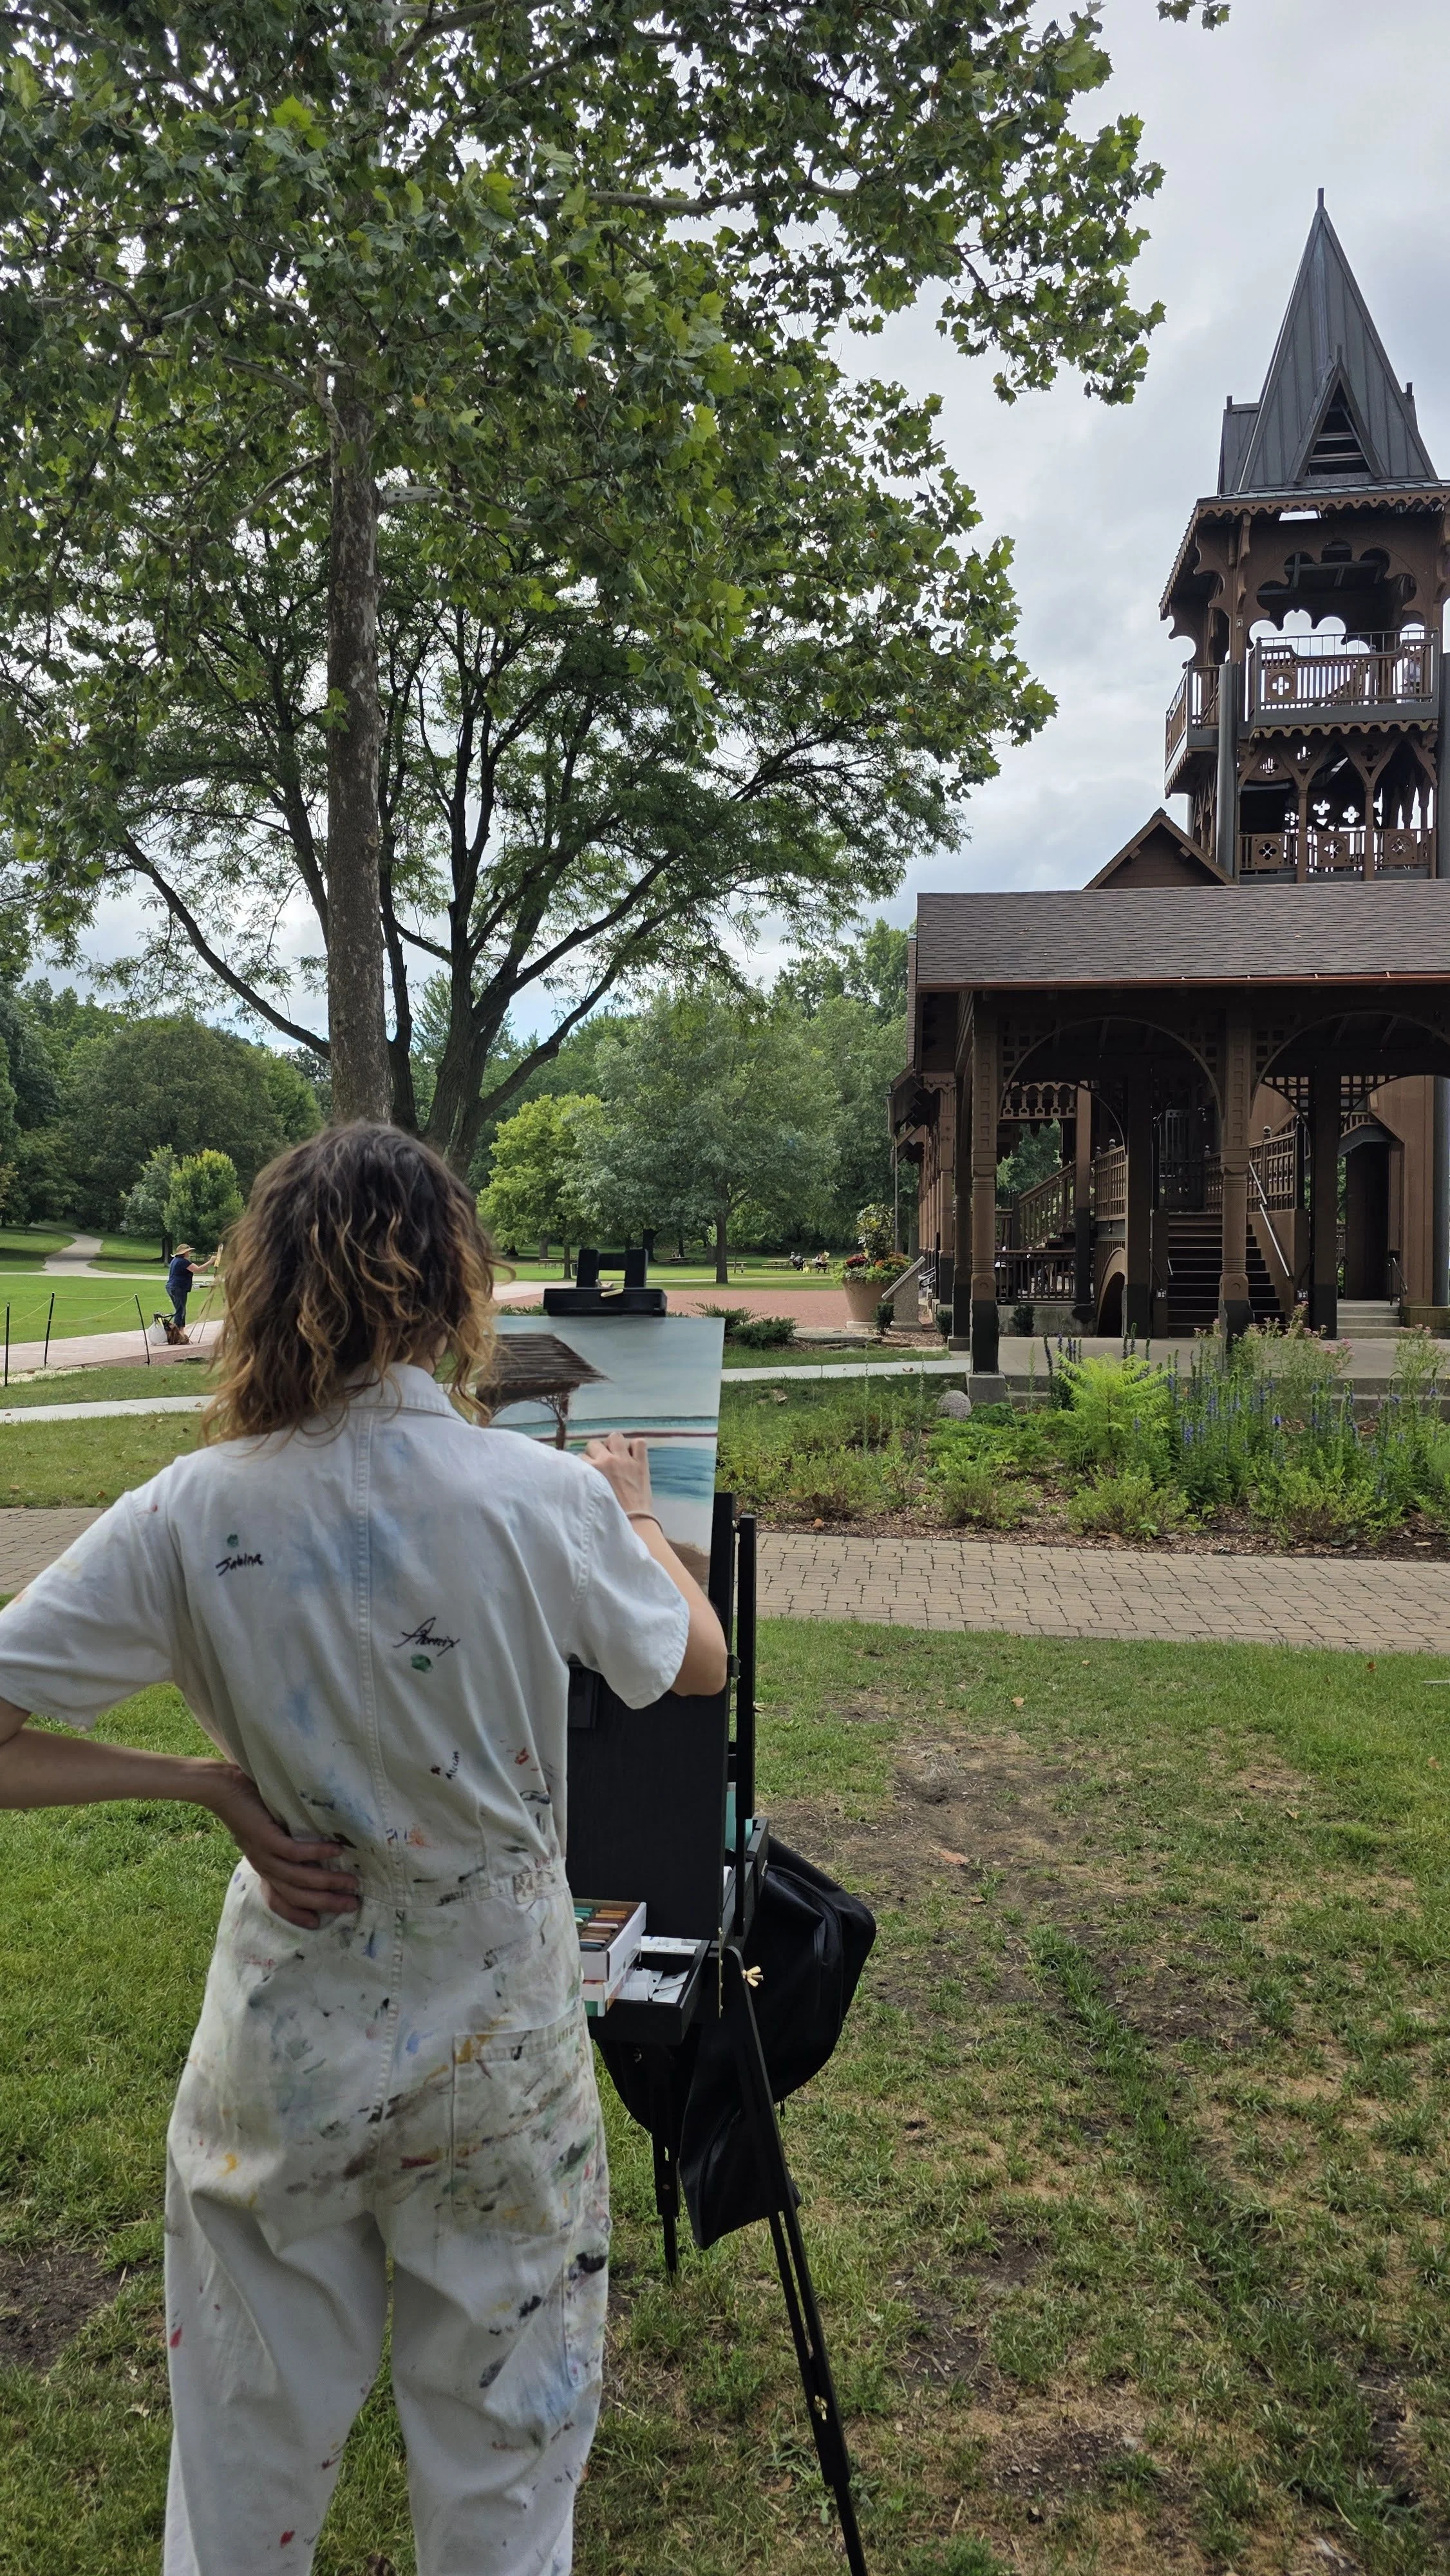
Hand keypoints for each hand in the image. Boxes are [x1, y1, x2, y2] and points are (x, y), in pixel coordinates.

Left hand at [201, 1763, 359, 1929]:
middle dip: (326, 1902)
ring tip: (351, 1882)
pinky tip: (337, 1850)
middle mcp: (264, 1867)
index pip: (279, 1900)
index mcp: (264, 1868)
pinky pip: (295, 1852)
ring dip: (328, 1882)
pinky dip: (318, 1852)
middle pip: (297, 1894)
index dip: (297, 1914)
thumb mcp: (264, 1833)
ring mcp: (264, 1855)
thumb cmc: (247, 1807)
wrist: (221, 1791)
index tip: (318, 1924)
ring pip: (299, 1878)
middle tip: (352, 1905)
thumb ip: (282, 1844)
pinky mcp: (266, 1839)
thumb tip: (312, 1851)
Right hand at [583, 1431, 654, 1519]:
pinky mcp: (641, 1463)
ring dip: (613, 1445)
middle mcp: (607, 1460)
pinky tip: (632, 1456)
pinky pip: (639, 1443)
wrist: (634, 1522)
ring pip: (615, 1437)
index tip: (589, 1471)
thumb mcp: (591, 1495)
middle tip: (601, 1465)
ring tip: (616, 1456)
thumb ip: (586, 1481)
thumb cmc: (610, 1513)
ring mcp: (625, 1460)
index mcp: (592, 1470)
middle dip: (596, 1453)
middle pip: (594, 1444)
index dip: (585, 1464)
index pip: (581, 1457)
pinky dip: (635, 1447)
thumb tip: (581, 1474)